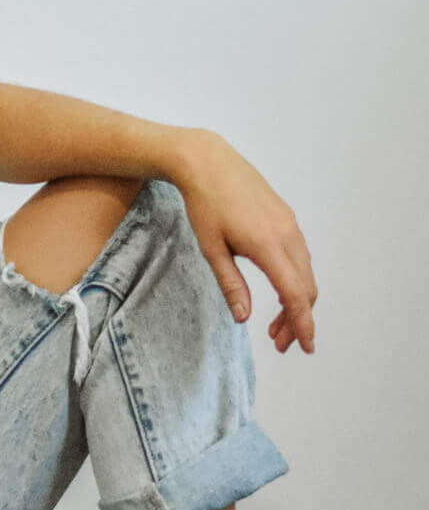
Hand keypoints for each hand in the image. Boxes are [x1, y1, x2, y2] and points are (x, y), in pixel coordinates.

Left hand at [171, 130, 317, 353]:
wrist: (207, 162)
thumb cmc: (203, 204)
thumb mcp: (211, 249)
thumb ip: (231, 285)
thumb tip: (244, 319)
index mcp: (268, 245)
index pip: (296, 294)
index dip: (302, 324)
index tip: (304, 347)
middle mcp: (286, 234)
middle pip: (306, 288)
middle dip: (298, 319)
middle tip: (279, 343)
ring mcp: (289, 224)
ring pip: (305, 273)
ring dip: (297, 301)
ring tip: (275, 325)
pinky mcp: (286, 218)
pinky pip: (300, 256)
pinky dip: (295, 279)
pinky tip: (279, 291)